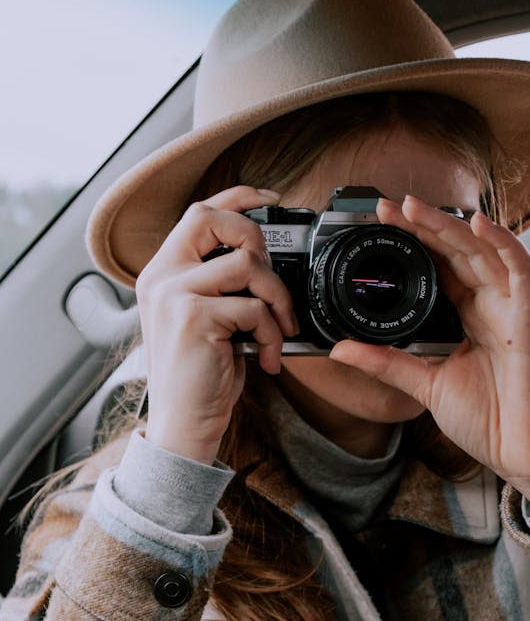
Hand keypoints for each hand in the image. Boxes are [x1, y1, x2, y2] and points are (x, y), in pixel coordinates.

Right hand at [136, 185, 297, 463]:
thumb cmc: (201, 375)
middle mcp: (161, 277)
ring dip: (277, 299)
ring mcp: (174, 295)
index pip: (199, 212)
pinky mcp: (194, 318)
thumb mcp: (209, 320)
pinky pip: (253, 307)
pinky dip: (272, 333)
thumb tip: (265, 259)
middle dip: (256, 241)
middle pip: (213, 219)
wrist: (183, 424)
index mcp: (163, 272)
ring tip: (278, 331)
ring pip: (246, 265)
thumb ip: (222, 285)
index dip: (237, 196)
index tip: (270, 199)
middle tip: (270, 281)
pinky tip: (267, 357)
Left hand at [329, 195, 529, 507]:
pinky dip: (505, 245)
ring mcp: (514, 312)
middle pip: (461, 251)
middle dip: (427, 225)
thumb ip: (386, 363)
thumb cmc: (490, 421)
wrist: (523, 459)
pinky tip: (479, 225)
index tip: (382, 222)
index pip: (443, 266)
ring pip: (486, 253)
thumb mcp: (424, 385)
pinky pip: (523, 274)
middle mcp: (494, 307)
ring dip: (453, 227)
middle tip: (391, 206)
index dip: (416, 240)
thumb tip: (340, 349)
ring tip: (417, 207)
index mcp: (471, 316)